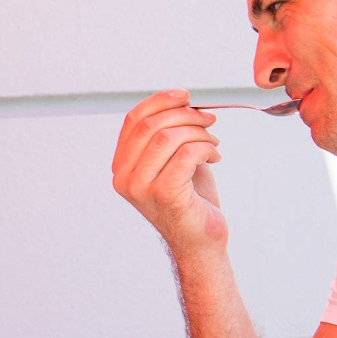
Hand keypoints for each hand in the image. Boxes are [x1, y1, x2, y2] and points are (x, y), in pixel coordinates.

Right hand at [111, 89, 225, 251]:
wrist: (200, 241)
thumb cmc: (190, 200)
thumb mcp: (174, 160)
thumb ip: (168, 133)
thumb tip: (182, 101)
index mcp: (122, 166)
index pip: (134, 120)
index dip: (160, 101)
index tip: (185, 95)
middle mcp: (124, 177)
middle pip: (151, 125)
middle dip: (185, 115)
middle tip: (209, 120)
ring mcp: (140, 187)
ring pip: (168, 137)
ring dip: (199, 132)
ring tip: (213, 142)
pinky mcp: (163, 194)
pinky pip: (186, 154)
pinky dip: (206, 148)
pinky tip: (214, 157)